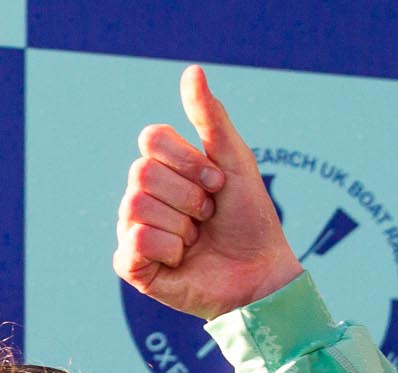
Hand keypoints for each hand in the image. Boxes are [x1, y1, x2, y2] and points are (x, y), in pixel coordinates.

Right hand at [114, 65, 302, 320]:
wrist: (264, 275)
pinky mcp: (132, 264)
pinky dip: (171, 250)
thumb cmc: (251, 221)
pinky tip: (184, 260)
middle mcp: (140, 195)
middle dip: (191, 197)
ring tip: (198, 240)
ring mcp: (133, 229)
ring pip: (138, 206)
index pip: (151, 139)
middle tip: (209, 217)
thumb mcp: (236, 163)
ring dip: (183, 226)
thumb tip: (193, 71)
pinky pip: (136, 242)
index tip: (218, 184)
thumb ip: (211, 119)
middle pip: (142, 173)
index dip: (190, 162)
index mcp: (161, 169)